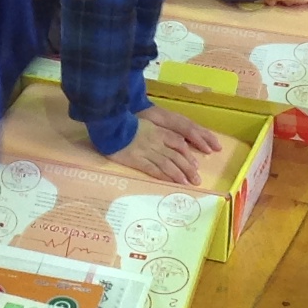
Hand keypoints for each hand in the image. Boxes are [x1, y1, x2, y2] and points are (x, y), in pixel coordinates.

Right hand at [108, 105, 228, 185]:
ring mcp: (147, 151)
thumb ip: (156, 132)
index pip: (178, 143)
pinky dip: (165, 176)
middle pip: (176, 156)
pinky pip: (154, 169)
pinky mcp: (137, 160)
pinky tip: (172, 182)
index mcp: (158, 132)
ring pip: (168, 164)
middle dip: (188, 168)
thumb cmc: (124, 124)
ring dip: (180, 174)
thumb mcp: (145, 123)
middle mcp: (156, 142)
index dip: (188, 154)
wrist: (110, 125)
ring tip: (189, 183)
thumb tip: (170, 141)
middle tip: (197, 179)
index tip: (195, 164)